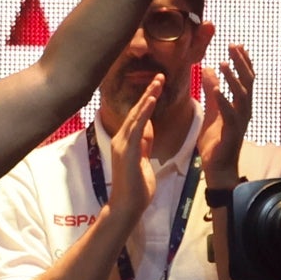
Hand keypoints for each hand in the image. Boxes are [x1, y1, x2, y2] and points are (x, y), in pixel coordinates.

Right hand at [107, 75, 162, 214]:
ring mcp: (122, 144)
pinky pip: (136, 128)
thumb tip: (147, 127)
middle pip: (136, 110)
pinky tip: (150, 101)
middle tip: (160, 74)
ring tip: (157, 81)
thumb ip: (143, 143)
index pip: (138, 115)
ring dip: (147, 97)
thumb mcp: (143, 159)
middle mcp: (121, 139)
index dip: (147, 99)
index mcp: (126, 141)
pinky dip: (143, 112)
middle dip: (148, 92)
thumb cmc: (136, 186)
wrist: (128, 205)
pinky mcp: (127, 151)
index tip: (158, 84)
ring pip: (136, 115)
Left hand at [199, 44, 252, 186]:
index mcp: (240, 104)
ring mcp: (240, 121)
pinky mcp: (232, 132)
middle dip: (241, 63)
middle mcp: (244, 110)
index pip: (245, 78)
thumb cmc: (216, 139)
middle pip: (247, 82)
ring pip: (241, 95)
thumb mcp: (212, 110)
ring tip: (222, 63)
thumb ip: (212, 91)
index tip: (236, 44)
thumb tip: (207, 68)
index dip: (242, 61)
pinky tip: (216, 90)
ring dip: (232, 78)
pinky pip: (230, 114)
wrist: (217, 165)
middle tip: (233, 46)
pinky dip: (224, 100)